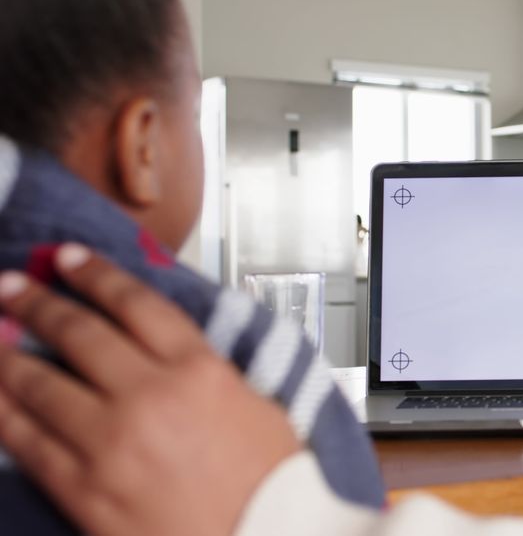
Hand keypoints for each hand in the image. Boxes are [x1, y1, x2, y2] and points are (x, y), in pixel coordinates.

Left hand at [0, 244, 300, 535]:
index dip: (95, 274)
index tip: (68, 258)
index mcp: (201, 370)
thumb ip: (207, 369)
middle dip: (36, 302)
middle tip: (11, 285)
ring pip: (39, 382)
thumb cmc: (271, 483)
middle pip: (79, 333)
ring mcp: (111, 442)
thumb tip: (164, 347)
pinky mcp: (84, 489)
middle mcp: (151, 396)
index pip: (135, 303)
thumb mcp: (257, 403)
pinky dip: (3, 410)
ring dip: (5, 351)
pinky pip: (27, 441)